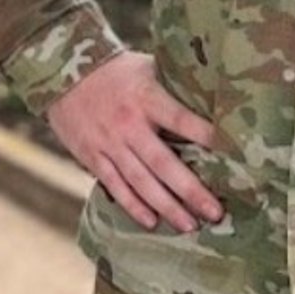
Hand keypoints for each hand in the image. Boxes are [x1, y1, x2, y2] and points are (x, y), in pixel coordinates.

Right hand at [46, 53, 222, 232]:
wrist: (62, 72)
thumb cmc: (115, 71)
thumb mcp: (146, 68)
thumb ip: (174, 87)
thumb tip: (216, 98)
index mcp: (146, 97)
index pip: (181, 119)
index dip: (206, 136)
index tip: (233, 155)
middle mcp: (128, 124)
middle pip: (164, 163)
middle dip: (191, 190)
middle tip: (215, 212)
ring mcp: (109, 143)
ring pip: (141, 181)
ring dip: (167, 206)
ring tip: (189, 225)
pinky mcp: (92, 156)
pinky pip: (115, 185)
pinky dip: (133, 205)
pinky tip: (152, 222)